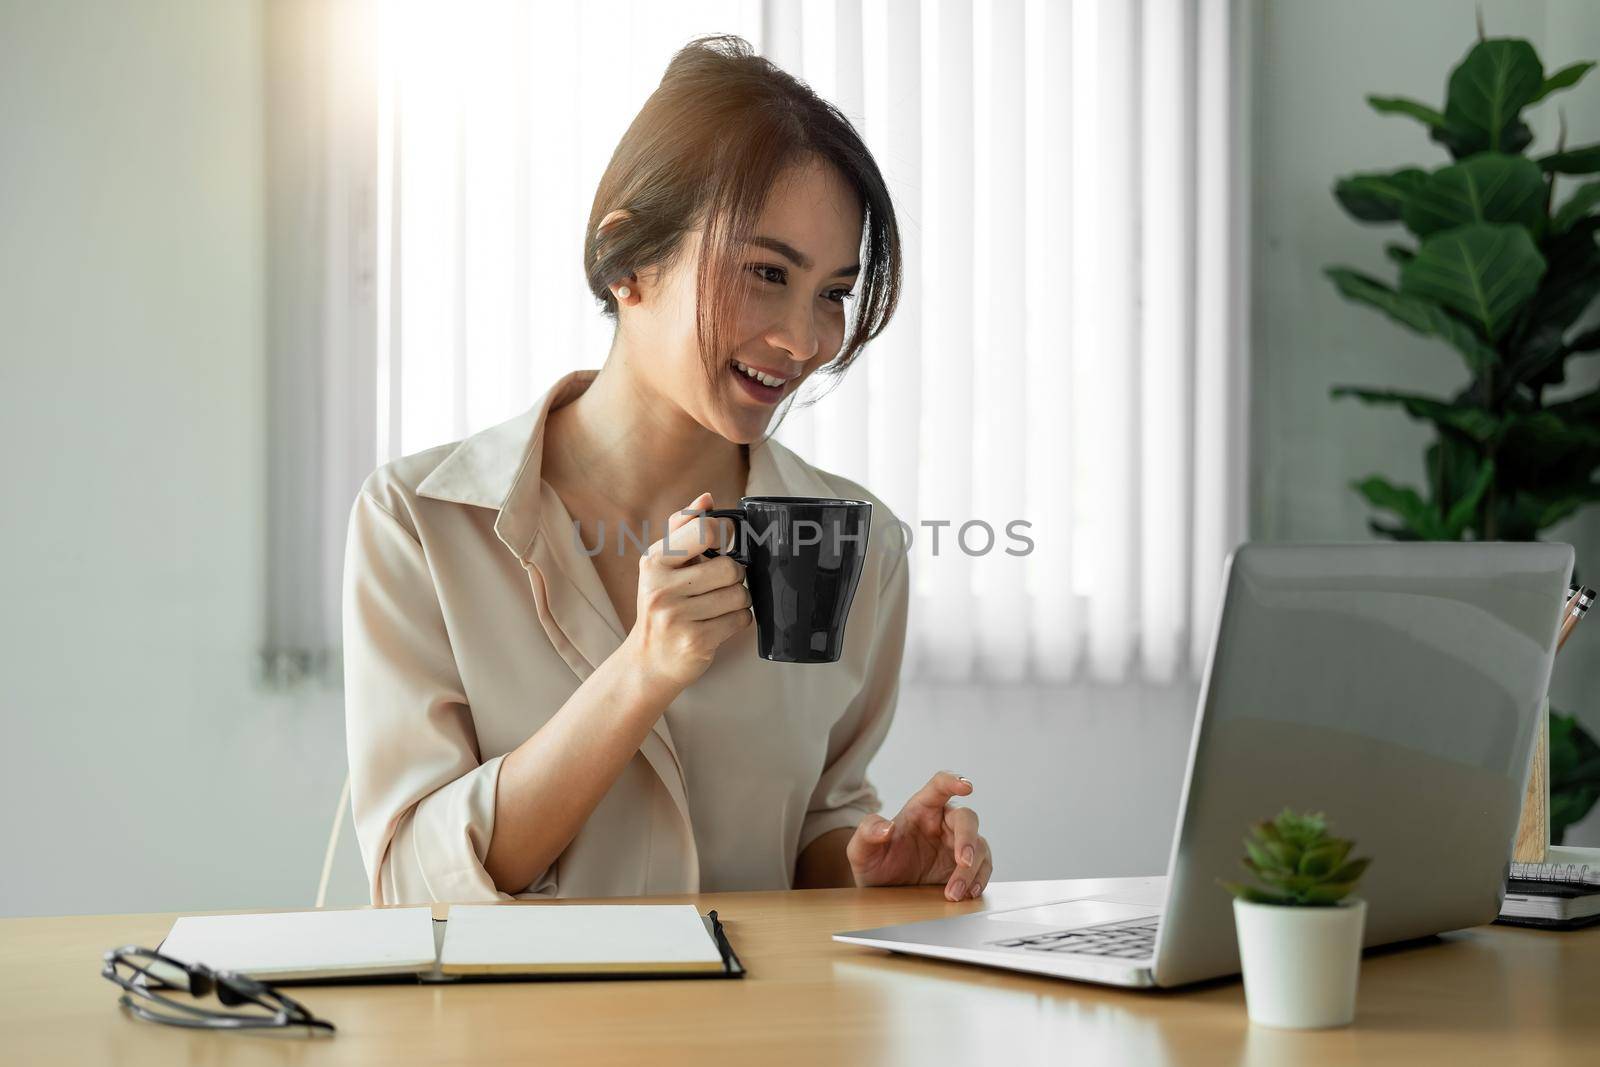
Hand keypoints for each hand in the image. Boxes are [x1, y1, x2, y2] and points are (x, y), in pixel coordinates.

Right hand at [621, 491, 751, 692]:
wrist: (648, 661)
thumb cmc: (662, 606)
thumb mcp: (662, 565)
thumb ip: (684, 528)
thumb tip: (707, 498)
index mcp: (654, 561)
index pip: (705, 530)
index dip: (726, 533)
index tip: (724, 543)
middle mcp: (661, 587)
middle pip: (731, 567)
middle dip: (734, 577)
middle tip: (720, 585)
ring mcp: (677, 617)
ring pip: (740, 595)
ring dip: (739, 600)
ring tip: (719, 605)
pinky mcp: (695, 642)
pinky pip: (741, 620)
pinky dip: (738, 621)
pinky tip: (719, 624)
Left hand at [846, 771, 992, 899]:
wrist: (881, 894)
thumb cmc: (873, 864)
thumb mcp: (860, 851)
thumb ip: (867, 833)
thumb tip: (887, 827)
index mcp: (920, 809)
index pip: (939, 786)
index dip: (953, 782)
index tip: (967, 787)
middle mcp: (942, 823)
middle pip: (967, 818)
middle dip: (968, 839)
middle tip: (963, 862)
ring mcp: (956, 845)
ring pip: (979, 846)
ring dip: (971, 870)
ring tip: (953, 893)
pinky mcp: (964, 867)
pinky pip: (982, 868)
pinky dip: (979, 881)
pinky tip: (968, 894)